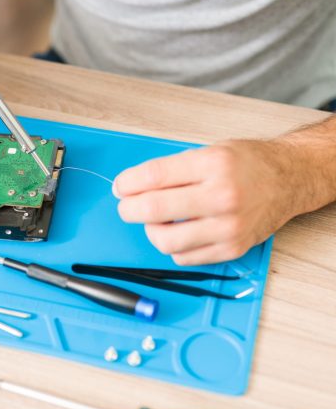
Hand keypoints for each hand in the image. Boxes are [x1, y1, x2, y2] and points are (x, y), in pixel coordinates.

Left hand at [113, 140, 298, 264]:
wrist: (289, 180)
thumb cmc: (247, 164)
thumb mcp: (209, 152)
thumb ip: (173, 170)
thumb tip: (133, 186)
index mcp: (213, 164)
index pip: (154, 175)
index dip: (128, 183)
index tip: (120, 187)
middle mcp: (222, 196)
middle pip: (154, 209)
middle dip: (129, 209)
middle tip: (126, 206)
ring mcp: (228, 226)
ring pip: (166, 240)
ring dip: (150, 231)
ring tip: (153, 221)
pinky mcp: (232, 248)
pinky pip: (184, 257)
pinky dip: (172, 247)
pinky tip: (177, 232)